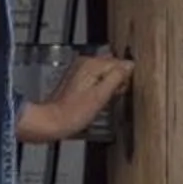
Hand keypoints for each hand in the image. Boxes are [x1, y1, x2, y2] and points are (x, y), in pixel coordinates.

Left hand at [19, 50, 133, 142]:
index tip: (122, 91)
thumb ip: (116, 77)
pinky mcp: (76, 79)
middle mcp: (85, 62)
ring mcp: (79, 70)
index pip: (119, 62)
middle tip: (115, 96)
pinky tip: (99, 99)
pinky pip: (96, 77)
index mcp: (91, 63)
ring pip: (104, 72)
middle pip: (112, 65)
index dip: (125, 77)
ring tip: (106, 100)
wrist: (52, 121)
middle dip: (118, 79)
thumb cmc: (76, 112)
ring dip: (110, 84)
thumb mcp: (101, 96)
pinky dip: (101, 87)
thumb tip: (130, 65)